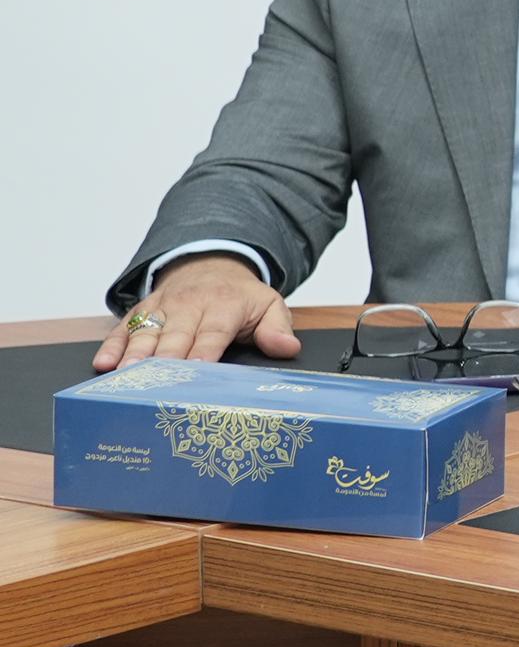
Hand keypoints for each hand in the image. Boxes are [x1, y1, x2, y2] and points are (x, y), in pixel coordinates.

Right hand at [95, 256, 296, 370]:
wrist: (212, 265)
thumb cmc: (241, 297)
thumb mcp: (269, 305)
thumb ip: (278, 328)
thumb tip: (287, 348)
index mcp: (224, 305)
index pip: (213, 331)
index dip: (204, 350)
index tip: (196, 369)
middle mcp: (189, 305)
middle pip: (175, 335)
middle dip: (165, 358)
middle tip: (154, 380)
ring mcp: (162, 308)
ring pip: (147, 332)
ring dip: (134, 354)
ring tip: (125, 376)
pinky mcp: (142, 311)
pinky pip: (124, 328)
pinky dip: (112, 345)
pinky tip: (104, 363)